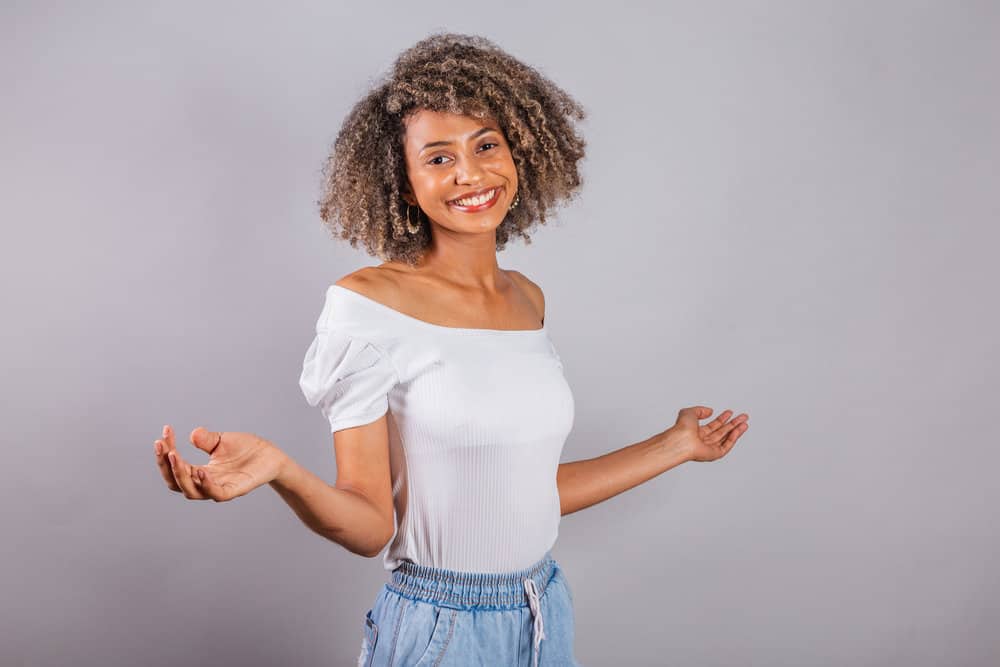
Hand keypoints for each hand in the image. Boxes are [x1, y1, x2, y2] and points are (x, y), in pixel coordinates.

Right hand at [153, 425, 287, 500]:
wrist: (271, 455)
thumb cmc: (246, 448)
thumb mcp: (222, 440)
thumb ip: (207, 440)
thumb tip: (192, 435)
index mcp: (199, 472)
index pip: (175, 467)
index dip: (166, 452)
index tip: (165, 432)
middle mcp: (206, 483)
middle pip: (176, 482)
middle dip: (165, 465)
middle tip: (162, 446)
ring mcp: (219, 488)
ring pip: (191, 491)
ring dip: (180, 475)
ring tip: (174, 455)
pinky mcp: (235, 491)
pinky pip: (217, 494)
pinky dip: (206, 485)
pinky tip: (201, 470)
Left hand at [666, 406, 748, 462]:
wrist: (681, 440)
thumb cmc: (681, 428)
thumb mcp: (689, 412)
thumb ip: (700, 410)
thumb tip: (710, 411)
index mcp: (697, 432)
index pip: (713, 425)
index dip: (722, 418)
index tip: (730, 412)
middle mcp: (703, 441)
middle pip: (722, 431)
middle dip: (733, 423)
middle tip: (743, 417)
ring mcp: (709, 448)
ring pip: (726, 438)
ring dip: (736, 430)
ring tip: (744, 422)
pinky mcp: (714, 454)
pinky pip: (726, 446)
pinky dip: (733, 438)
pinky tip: (738, 430)